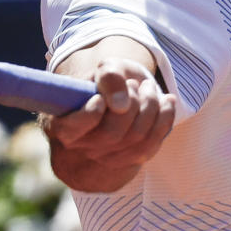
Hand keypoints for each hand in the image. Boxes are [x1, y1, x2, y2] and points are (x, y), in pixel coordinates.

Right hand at [43, 58, 175, 192]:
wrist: (118, 96)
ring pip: (135, 139)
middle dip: (130, 104)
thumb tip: (121, 104)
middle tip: (134, 84)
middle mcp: (82, 148)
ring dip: (150, 108)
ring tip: (148, 87)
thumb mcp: (103, 69)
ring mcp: (107, 158)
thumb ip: (108, 77)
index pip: (72, 128)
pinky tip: (167, 101)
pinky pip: (152, 146)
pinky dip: (164, 119)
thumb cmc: (105, 82)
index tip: (101, 97)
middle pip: (111, 134)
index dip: (89, 115)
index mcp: (63, 125)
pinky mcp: (131, 160)